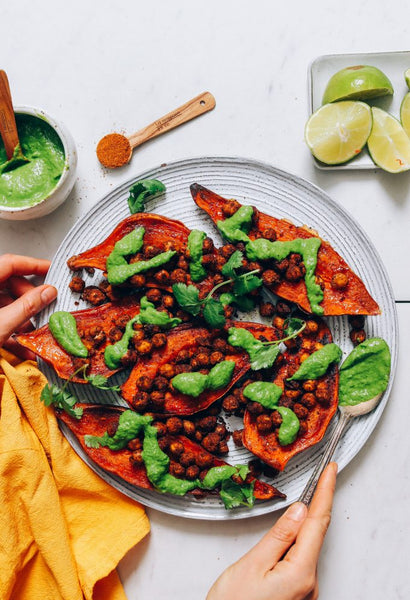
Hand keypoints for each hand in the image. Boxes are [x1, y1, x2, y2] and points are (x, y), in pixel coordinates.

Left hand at [0, 254, 56, 356]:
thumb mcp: (1, 324)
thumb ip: (26, 307)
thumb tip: (48, 293)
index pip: (11, 263)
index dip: (34, 265)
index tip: (52, 271)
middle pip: (10, 283)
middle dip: (30, 299)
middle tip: (43, 310)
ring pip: (6, 304)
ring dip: (22, 319)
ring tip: (33, 333)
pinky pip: (0, 320)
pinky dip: (11, 332)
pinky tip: (22, 347)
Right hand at [207, 462, 336, 599]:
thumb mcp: (251, 565)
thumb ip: (278, 536)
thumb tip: (299, 511)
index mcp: (301, 573)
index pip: (317, 522)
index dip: (326, 492)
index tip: (332, 470)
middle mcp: (309, 584)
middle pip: (314, 534)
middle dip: (317, 504)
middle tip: (321, 476)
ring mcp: (305, 593)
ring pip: (306, 547)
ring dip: (304, 523)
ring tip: (301, 501)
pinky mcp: (296, 596)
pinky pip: (300, 560)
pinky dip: (296, 541)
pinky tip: (289, 532)